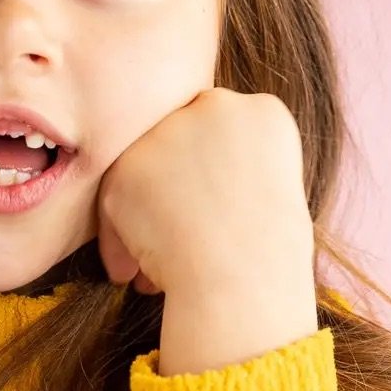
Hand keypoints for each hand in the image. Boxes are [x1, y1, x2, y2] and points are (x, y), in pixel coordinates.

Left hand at [94, 87, 317, 369]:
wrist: (246, 283)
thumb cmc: (272, 260)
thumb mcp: (275, 196)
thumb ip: (236, 165)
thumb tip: (194, 176)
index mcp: (263, 112)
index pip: (225, 129)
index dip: (213, 173)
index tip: (217, 212)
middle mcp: (215, 107)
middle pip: (180, 139)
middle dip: (176, 186)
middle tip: (183, 232)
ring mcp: (168, 131)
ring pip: (145, 167)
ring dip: (146, 211)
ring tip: (159, 262)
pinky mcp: (127, 163)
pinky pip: (116, 197)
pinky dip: (120, 237)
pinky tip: (132, 274)